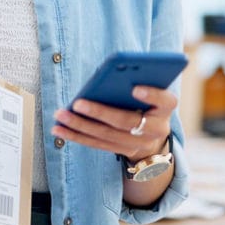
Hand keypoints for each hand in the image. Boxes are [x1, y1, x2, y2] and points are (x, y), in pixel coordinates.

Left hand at [52, 85, 176, 160]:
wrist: (154, 135)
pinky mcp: (121, 151)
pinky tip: (58, 129)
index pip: (165, 101)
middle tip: (78, 103)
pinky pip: (96, 144)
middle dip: (100, 112)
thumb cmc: (148, 102)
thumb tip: (110, 73)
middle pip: (126, 121)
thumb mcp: (151, 91)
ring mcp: (138, 143)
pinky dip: (75, 136)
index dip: (152, 95)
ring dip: (80, 126)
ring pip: (106, 135)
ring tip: (60, 115)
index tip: (135, 88)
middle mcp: (156, 129)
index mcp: (166, 108)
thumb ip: (139, 80)